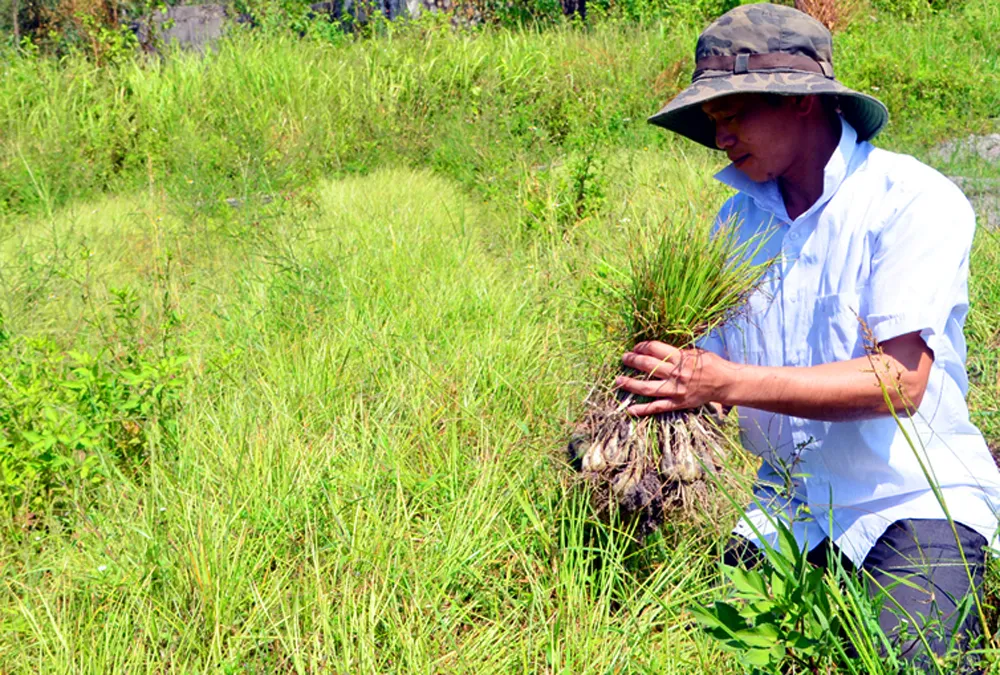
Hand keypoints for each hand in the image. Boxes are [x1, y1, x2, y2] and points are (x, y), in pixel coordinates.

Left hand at [615, 341, 730, 415]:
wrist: (725, 383)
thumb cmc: (711, 364)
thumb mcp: (696, 351)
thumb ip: (677, 351)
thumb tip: (658, 348)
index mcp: (681, 358)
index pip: (654, 349)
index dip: (642, 347)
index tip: (635, 347)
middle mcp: (676, 374)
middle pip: (647, 366)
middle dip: (632, 361)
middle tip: (623, 358)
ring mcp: (675, 390)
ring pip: (647, 388)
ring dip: (630, 384)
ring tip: (617, 381)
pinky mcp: (677, 403)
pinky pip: (656, 407)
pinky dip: (642, 410)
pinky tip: (629, 410)